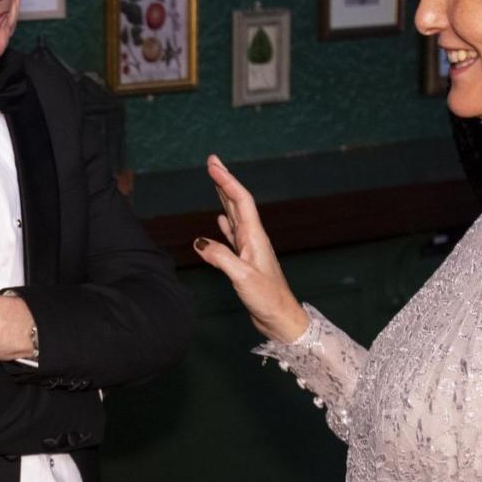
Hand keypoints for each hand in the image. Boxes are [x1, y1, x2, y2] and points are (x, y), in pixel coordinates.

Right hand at [195, 155, 308, 342]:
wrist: (281, 319)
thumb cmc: (268, 299)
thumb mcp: (242, 277)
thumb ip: (221, 257)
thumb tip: (199, 242)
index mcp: (255, 237)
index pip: (240, 201)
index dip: (226, 181)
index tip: (212, 165)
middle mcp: (253, 238)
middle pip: (237, 202)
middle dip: (224, 181)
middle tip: (212, 162)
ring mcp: (249, 248)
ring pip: (234, 215)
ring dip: (224, 197)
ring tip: (215, 182)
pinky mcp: (245, 260)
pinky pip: (232, 234)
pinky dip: (224, 222)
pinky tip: (219, 218)